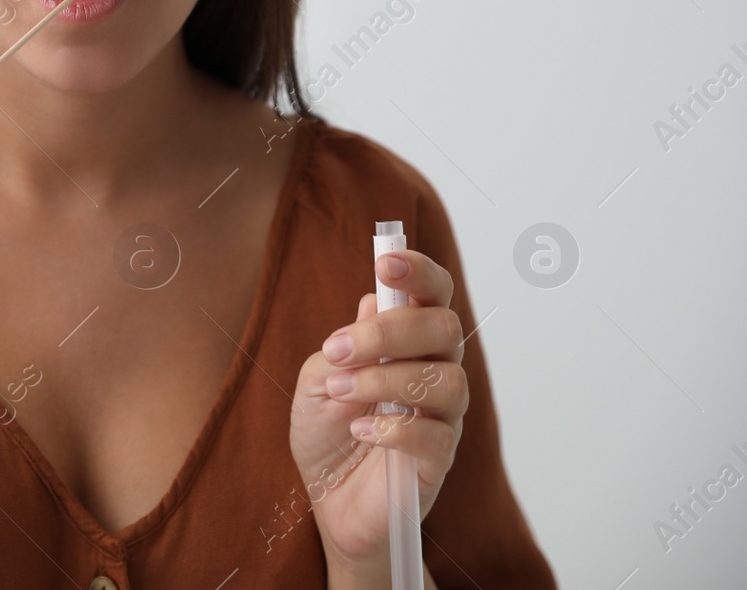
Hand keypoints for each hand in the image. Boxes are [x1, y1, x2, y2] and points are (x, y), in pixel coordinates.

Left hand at [288, 249, 468, 570]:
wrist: (327, 499)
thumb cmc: (327, 431)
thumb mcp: (316, 381)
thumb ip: (343, 345)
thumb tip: (374, 300)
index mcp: (408, 344)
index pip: (433, 296)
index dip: (419, 272)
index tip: (387, 262)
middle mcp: (434, 372)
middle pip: (445, 330)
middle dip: (391, 331)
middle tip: (339, 348)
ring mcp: (442, 417)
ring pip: (446, 380)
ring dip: (386, 380)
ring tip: (342, 392)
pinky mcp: (438, 462)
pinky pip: (437, 437)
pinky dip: (395, 429)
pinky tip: (361, 431)